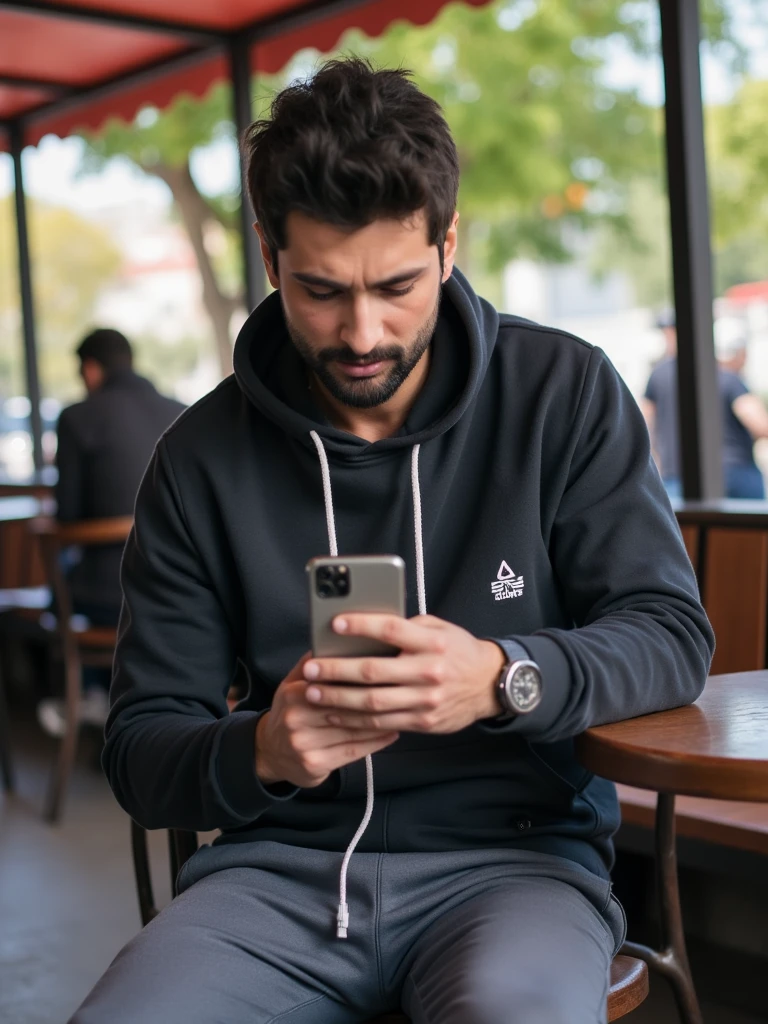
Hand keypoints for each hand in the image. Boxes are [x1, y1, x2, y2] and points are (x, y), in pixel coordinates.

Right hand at [255, 653, 399, 788]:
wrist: (270, 753)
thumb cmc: (290, 712)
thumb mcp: (292, 684)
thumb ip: (312, 664)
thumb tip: (336, 639)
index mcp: (294, 693)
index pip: (332, 683)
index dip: (360, 677)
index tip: (386, 669)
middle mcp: (296, 719)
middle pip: (345, 707)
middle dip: (375, 698)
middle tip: (402, 689)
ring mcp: (305, 744)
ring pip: (352, 730)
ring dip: (381, 721)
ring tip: (403, 710)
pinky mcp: (315, 764)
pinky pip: (353, 751)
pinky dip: (376, 742)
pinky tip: (392, 732)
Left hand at [302, 614, 504, 733]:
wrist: (489, 684)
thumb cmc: (458, 650)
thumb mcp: (439, 628)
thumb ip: (407, 627)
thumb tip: (367, 628)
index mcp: (433, 642)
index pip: (391, 631)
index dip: (361, 626)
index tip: (335, 624)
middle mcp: (429, 672)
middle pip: (374, 671)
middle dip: (336, 671)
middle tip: (310, 669)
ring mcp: (426, 700)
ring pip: (373, 703)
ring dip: (338, 699)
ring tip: (313, 693)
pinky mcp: (423, 722)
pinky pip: (382, 724)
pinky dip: (355, 719)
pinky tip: (335, 713)